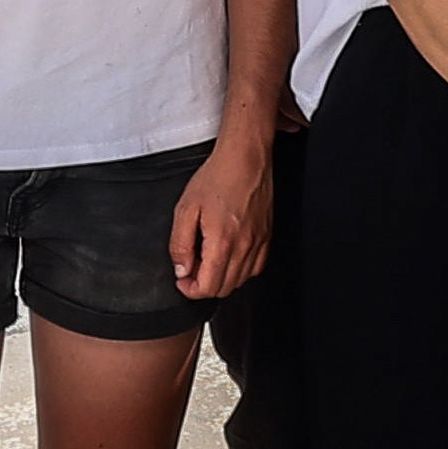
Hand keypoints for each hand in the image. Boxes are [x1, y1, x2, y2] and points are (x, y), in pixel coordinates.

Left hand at [170, 128, 277, 307]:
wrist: (245, 158)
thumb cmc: (218, 176)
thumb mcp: (186, 209)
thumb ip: (180, 244)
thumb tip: (182, 269)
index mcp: (222, 242)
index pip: (208, 287)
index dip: (191, 290)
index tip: (183, 280)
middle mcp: (244, 246)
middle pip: (224, 288)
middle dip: (204, 285)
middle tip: (192, 268)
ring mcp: (259, 243)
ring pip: (240, 281)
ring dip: (221, 278)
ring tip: (208, 259)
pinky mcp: (267, 236)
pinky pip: (255, 268)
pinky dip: (240, 270)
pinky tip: (229, 256)